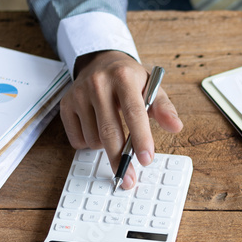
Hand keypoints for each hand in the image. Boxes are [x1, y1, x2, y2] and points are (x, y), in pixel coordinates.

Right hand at [60, 50, 182, 189]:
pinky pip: (77, 140)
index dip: (140, 138)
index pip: (133, 112)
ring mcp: (78, 94)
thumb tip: (175, 126)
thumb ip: (164, 108)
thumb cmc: (130, 79)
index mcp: (123, 77)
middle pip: (109, 131)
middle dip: (120, 159)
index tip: (146, 159)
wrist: (101, 62)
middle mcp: (98, 83)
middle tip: (129, 178)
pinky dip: (89, 143)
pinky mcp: (65, 105)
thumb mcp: (152, 86)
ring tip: (113, 130)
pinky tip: (96, 129)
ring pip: (93, 139)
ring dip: (106, 147)